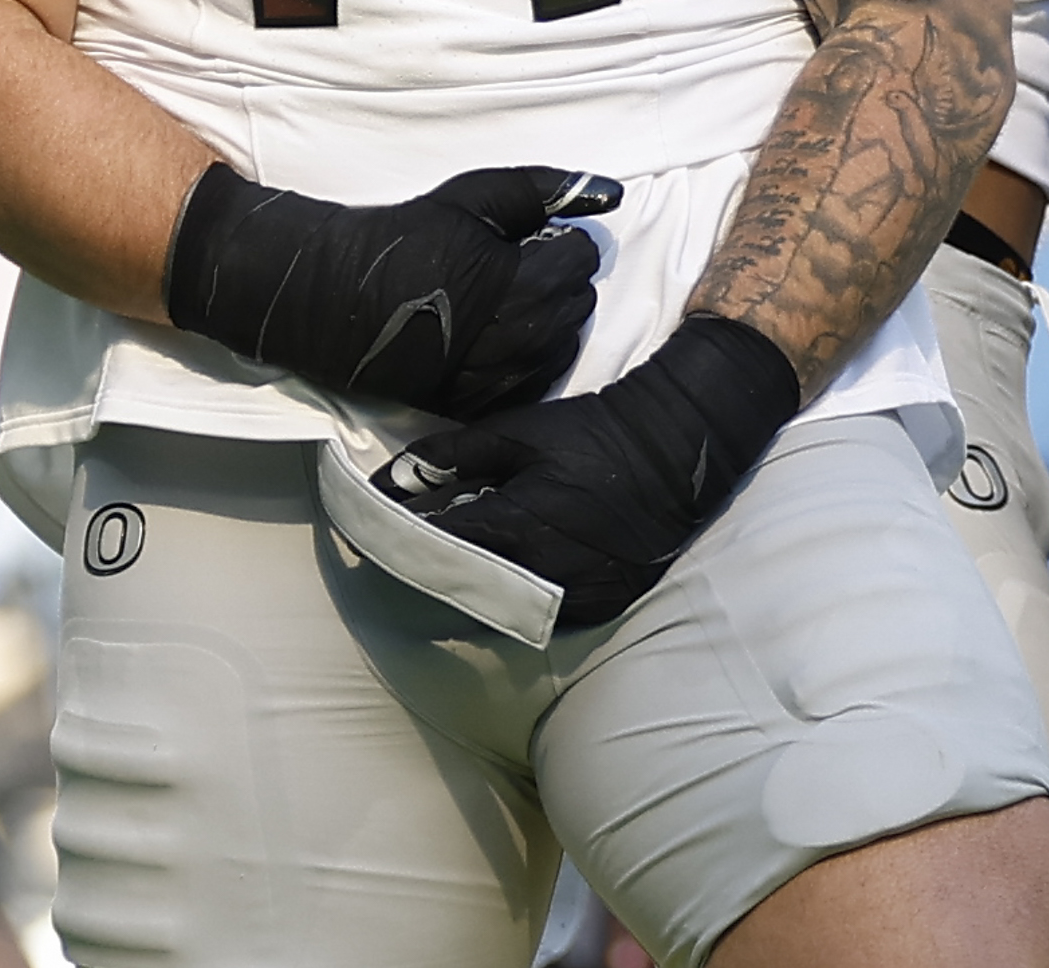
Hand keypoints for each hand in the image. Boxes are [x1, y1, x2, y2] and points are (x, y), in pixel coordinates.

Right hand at [165, 162, 619, 418]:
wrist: (336, 293)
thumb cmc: (408, 236)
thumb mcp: (476, 196)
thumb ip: (548, 189)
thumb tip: (613, 194)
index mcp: (523, 285)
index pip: (583, 259)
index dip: (559, 242)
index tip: (529, 241)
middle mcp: (516, 341)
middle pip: (577, 305)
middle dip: (556, 282)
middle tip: (515, 270)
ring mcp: (495, 380)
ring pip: (560, 348)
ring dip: (546, 323)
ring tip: (505, 304)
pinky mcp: (472, 405)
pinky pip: (529, 385)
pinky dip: (524, 362)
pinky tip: (495, 339)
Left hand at [372, 314, 797, 630]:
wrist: (675, 449)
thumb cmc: (592, 436)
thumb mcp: (517, 433)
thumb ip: (450, 457)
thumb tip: (390, 478)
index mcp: (517, 525)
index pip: (437, 549)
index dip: (401, 544)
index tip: (373, 535)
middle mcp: (544, 572)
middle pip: (463, 589)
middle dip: (431, 572)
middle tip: (409, 555)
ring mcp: (576, 596)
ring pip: (502, 610)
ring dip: (474, 591)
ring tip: (455, 567)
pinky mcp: (601, 607)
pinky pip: (543, 616)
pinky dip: (519, 600)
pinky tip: (511, 577)